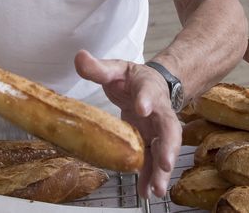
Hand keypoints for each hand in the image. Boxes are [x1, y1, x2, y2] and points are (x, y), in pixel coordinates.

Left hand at [74, 50, 181, 198]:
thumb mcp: (116, 69)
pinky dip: (151, 177)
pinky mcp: (153, 143)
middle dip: (167, 146)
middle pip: (168, 128)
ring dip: (161, 170)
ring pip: (164, 149)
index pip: (148, 92)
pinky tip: (146, 191)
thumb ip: (99, 67)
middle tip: (165, 162)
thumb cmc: (134, 80)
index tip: (141, 108)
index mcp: (148, 88)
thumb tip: (80, 57)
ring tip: (156, 189)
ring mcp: (158, 130)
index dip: (146, 100)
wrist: (155, 85)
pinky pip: (153, 161)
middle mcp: (159, 111)